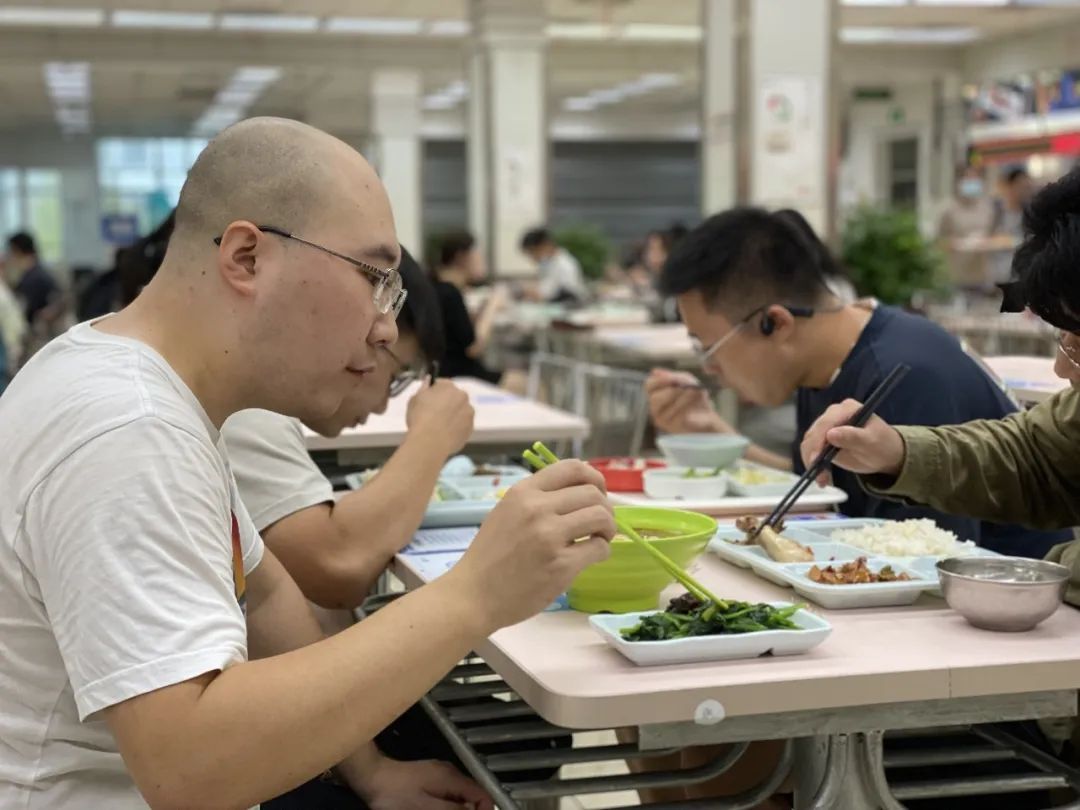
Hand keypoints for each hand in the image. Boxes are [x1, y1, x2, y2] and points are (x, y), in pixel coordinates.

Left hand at [350, 755, 492, 809]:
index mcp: (452, 779)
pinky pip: (447, 793)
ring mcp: (439, 773)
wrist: (372, 777)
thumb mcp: (425, 808)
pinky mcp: (429, 777)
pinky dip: (446, 805)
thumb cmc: (396, 795)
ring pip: (459, 795)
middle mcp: (450, 773)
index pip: (482, 795)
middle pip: (472, 796)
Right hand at [406, 380, 474, 456]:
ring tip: (439, 426)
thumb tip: (427, 381)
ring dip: (453, 415)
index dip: (434, 391)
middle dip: (446, 403)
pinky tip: (445, 434)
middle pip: (454, 397)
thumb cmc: (420, 418)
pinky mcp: (470, 429)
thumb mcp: (414, 399)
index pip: (442, 384)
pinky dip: (456, 428)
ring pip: (461, 412)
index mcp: (448, 386)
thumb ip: (423, 388)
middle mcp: (462, 397)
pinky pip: (463, 425)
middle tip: (434, 414)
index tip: (428, 399)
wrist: (429, 442)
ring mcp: (469, 413)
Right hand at [451, 460, 615, 631]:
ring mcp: (550, 536)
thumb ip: (536, 500)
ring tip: (599, 538)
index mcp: (523, 492)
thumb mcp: (506, 513)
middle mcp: (537, 508)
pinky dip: (602, 551)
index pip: (572, 468)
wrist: (473, 595)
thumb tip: (577, 493)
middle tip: (600, 524)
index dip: (594, 478)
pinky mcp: (561, 565)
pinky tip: (591, 557)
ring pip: (601, 516)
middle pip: (593, 493)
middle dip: (605, 508)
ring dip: (608, 528)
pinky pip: (599, 548)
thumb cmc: (489, 556)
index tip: (598, 493)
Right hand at [645, 368, 729, 433]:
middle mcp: (655, 407)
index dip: (660, 380)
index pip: (649, 385)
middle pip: (655, 398)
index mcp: (655, 393)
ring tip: (694, 394)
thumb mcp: (687, 381)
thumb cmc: (694, 397)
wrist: (707, 417)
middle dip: (672, 392)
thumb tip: (655, 371)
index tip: (674, 378)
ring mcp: (662, 419)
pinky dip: (688, 409)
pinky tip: (694, 406)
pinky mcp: (672, 427)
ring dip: (683, 399)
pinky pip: (677, 416)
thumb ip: (673, 376)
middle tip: (685, 388)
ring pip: (667, 407)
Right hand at [800, 399, 905, 483]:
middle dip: (813, 455)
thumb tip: (830, 434)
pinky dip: (813, 464)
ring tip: (822, 480)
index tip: (816, 460)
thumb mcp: (872, 442)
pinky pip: (811, 450)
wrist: (885, 454)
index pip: (825, 423)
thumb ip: (853, 437)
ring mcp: (826, 426)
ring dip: (811, 462)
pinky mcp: (822, 439)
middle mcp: (833, 414)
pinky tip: (821, 477)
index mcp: (847, 409)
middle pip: (813, 433)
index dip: (818, 441)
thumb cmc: (882, 445)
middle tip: (819, 476)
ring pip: (808, 443)